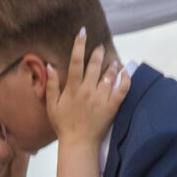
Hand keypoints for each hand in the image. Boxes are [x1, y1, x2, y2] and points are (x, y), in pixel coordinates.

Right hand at [44, 29, 128, 149]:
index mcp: (73, 89)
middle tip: (100, 47)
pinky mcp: (112, 107)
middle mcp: (88, 91)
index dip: (79, 45)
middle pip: (94, 65)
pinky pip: (122, 90)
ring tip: (114, 62)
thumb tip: (51, 66)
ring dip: (112, 66)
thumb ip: (52, 85)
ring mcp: (101, 98)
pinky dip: (125, 79)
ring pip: (109, 76)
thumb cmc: (64, 125)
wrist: (79, 143)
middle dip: (97, 53)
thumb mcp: (52, 106)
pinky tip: (125, 73)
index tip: (82, 33)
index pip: (75, 62)